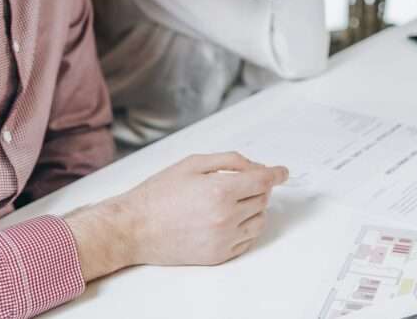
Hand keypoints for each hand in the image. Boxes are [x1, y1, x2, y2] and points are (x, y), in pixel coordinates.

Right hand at [67, 152, 287, 279]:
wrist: (133, 228)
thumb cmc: (159, 194)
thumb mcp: (193, 163)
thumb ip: (230, 161)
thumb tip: (257, 167)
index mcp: (221, 190)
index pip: (264, 181)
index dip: (276, 173)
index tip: (282, 172)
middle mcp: (226, 217)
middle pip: (262, 199)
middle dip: (257, 188)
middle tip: (240, 183)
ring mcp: (223, 239)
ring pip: (259, 220)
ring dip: (253, 208)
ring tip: (232, 201)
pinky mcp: (218, 256)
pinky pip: (247, 240)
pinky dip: (245, 227)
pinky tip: (227, 219)